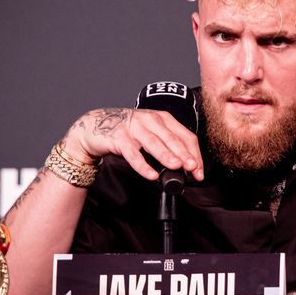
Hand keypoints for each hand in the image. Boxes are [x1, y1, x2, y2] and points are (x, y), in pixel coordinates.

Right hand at [59, 108, 203, 180]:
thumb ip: (168, 147)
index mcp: (163, 119)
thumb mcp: (152, 135)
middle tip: (193, 168)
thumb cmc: (130, 133)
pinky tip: (151, 175)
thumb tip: (186, 168)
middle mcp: (151, 119)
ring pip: (154, 143)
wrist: (96, 126)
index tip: (199, 171)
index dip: (194, 154)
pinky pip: (133, 153)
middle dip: (184, 154)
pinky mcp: (119, 137)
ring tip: (177, 167)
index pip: (186, 136)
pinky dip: (143, 165)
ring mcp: (134, 127)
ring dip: (166, 155)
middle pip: (172, 139)